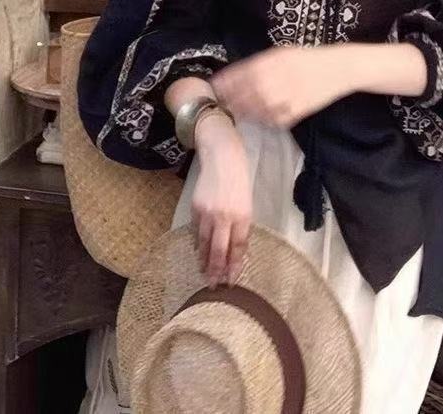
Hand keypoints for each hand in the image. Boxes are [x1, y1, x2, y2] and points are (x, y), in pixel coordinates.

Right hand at [191, 114, 251, 287]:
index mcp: (242, 215)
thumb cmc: (239, 179)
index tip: (232, 281)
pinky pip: (195, 231)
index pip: (238, 248)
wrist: (222, 156)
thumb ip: (241, 225)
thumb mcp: (247, 203)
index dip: (235, 266)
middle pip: (219, 250)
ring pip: (204, 243)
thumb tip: (235, 249)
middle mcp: (224, 216)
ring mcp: (208, 213)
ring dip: (204, 261)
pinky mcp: (195, 208)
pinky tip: (198, 253)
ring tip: (205, 275)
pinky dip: (197, 244)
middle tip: (214, 287)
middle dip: (216, 271)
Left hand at [211, 46, 350, 127]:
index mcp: (264, 65)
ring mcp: (280, 101)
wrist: (337, 69)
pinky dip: (264, 120)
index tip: (213, 90)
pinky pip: (270, 122)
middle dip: (229, 102)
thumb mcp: (279, 53)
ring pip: (252, 113)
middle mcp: (269, 83)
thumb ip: (256, 65)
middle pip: (238, 99)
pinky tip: (263, 115)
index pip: (232, 79)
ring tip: (241, 111)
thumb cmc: (306, 58)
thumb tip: (232, 77)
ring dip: (244, 113)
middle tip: (224, 104)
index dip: (220, 86)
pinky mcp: (292, 114)